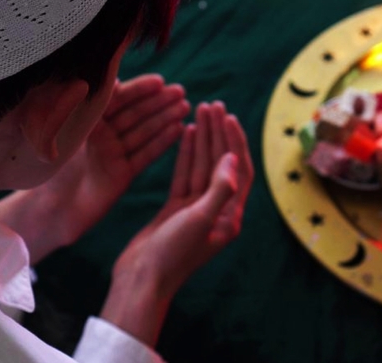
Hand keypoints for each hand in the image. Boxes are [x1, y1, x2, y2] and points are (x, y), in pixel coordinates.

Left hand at [0, 74, 190, 262]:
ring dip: (165, 118)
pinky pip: (145, 155)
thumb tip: (111, 80)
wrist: (49, 210)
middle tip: (180, 91)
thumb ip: (87, 106)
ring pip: (144, 132)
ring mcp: (113, 154)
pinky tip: (179, 130)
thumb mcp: (66, 132)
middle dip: (158, 102)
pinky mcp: (122, 174)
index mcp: (86, 120)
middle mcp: (102, 135)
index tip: (159, 82)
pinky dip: (162, 143)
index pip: (117, 99)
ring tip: (185, 107)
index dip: (139, 90)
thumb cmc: (50, 169)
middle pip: (134, 113)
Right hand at [101, 102, 253, 345]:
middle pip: (222, 163)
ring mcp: (196, 209)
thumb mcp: (199, 220)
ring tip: (201, 110)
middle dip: (219, 133)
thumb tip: (233, 158)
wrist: (141, 278)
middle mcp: (217, 210)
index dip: (236, 142)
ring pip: (202, 166)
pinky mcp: (177, 209)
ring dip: (204, 138)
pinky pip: (186, 175)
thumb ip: (220, 189)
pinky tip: (187, 132)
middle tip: (213, 105)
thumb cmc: (172, 255)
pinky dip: (187, 154)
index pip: (240, 170)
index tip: (228, 117)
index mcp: (230, 216)